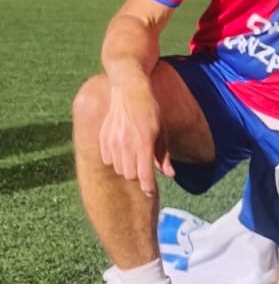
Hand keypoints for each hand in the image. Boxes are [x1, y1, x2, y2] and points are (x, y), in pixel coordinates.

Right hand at [99, 78, 175, 195]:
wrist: (129, 90)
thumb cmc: (150, 111)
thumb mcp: (162, 132)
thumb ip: (164, 155)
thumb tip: (170, 175)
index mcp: (144, 143)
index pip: (144, 176)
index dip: (148, 188)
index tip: (151, 192)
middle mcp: (127, 144)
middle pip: (131, 175)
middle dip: (139, 175)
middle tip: (144, 166)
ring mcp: (113, 141)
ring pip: (119, 169)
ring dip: (127, 168)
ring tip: (133, 155)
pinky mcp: (103, 138)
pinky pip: (107, 160)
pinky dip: (115, 160)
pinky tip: (122, 150)